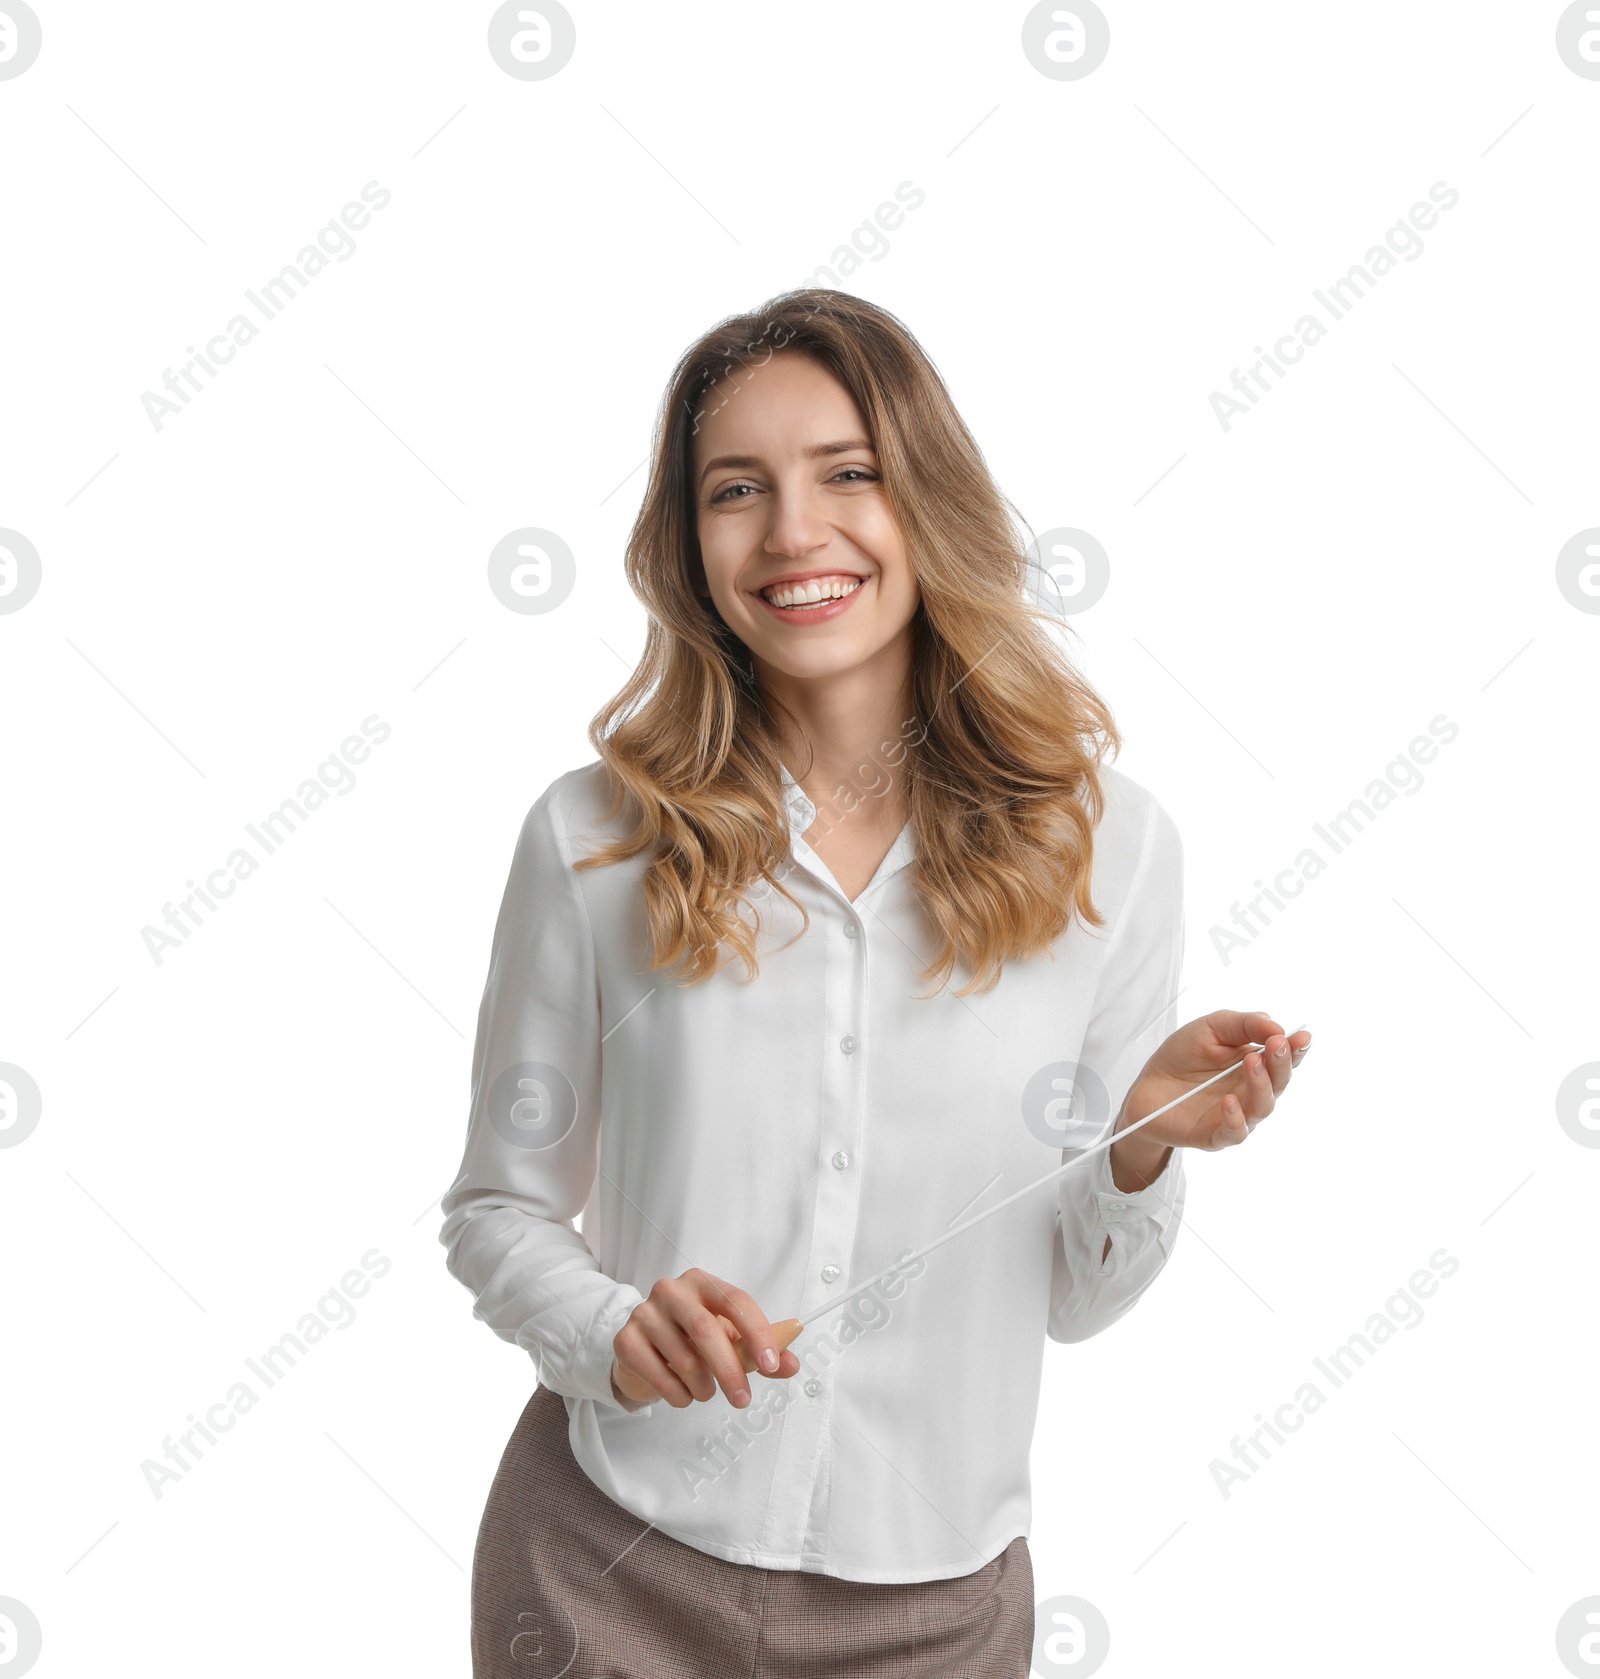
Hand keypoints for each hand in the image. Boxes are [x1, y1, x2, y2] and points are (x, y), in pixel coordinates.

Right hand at [610, 1267, 800, 1408]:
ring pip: (684, 1358)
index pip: (736, 1301)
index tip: (771, 1365)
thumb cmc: (691, 1339)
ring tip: (706, 1393)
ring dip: (703, 1387)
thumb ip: (760, 1351)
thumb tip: (791, 1364)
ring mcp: (645, 1313)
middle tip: (742, 1399)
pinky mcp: (626, 1339)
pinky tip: (683, 1395)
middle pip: (706, 1329)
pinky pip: (659, 1375)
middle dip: (730, 1370)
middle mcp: (672, 1291)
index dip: (757, 1333)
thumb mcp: (728, 1339)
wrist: (643, 1349)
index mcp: (703, 1283)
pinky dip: (678, 1395)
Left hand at [1118, 1010, 1310, 1154]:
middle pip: (1279, 1083)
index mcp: (1255, 1064)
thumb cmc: (1181, 1057)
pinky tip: (1229, 1101)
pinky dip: (1235, 1118)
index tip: (1302, 1036)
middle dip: (1281, 1063)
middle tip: (1277, 1045)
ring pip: (1262, 1107)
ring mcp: (1237, 1115)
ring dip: (1261, 1085)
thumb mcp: (1210, 1028)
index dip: (1296, 1049)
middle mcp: (1251, 1091)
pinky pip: (1234, 1133)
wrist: (1145, 1086)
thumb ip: (1242, 1024)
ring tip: (1252, 1063)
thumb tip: (1276, 1026)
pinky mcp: (1215, 1135)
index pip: (1283, 1058)